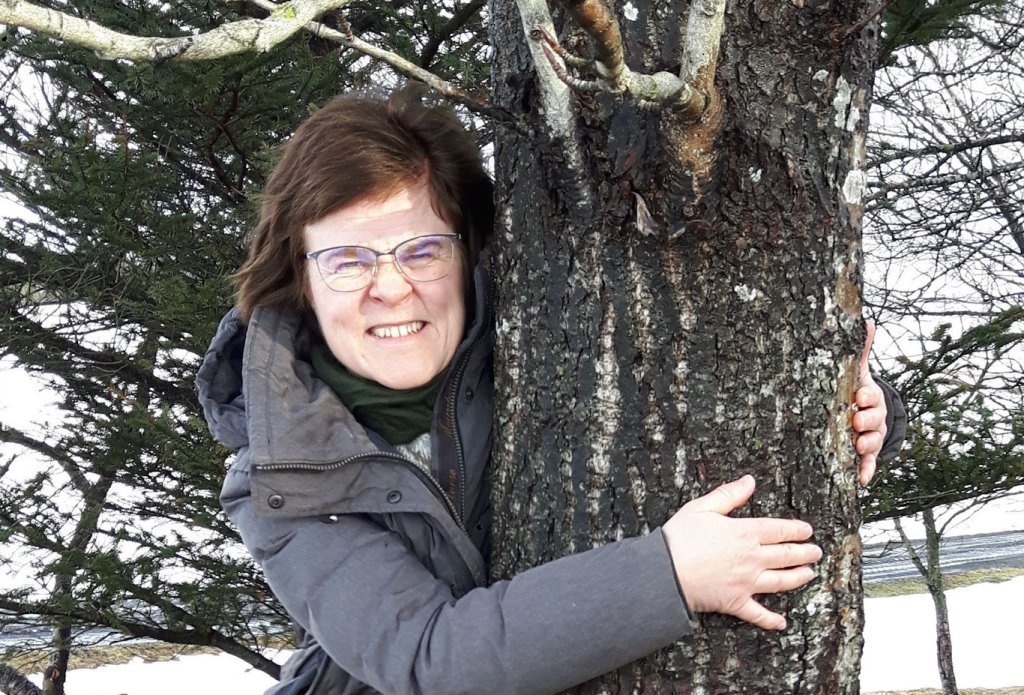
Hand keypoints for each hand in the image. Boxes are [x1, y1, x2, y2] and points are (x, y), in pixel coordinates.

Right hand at [662, 475, 820, 630]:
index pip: (779, 530)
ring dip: (799, 577)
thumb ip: (729, 494)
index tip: (808, 531)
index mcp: (745, 533)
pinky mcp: (736, 602)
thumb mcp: (702, 507)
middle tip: (817, 552)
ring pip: (781, 581)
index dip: (797, 530)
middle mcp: (752, 558)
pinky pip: (758, 613)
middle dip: (805, 553)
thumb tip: (749, 481)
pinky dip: (771, 620)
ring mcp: (747, 582)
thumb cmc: (680, 538)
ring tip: (810, 574)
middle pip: (786, 555)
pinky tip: (782, 623)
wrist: (665, 572)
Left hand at [853, 322, 887, 485]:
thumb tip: (868, 321)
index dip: (867, 396)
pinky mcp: (864, 455)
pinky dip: (866, 472)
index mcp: (869, 397)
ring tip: (857, 446)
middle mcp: (872, 418)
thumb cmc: (853, 390)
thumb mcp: (856, 371)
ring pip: (871, 443)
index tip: (859, 395)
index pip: (871, 395)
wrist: (860, 412)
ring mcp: (868, 437)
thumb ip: (860, 350)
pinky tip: (861, 480)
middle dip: (867, 420)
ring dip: (866, 445)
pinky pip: (867, 465)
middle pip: (874, 421)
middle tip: (855, 420)